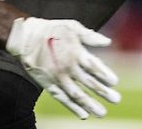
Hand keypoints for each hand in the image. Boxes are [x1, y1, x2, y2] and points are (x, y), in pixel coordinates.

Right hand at [5, 17, 120, 118]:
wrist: (25, 37)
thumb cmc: (52, 29)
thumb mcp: (72, 26)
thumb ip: (90, 36)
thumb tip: (108, 41)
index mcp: (75, 52)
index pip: (94, 66)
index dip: (104, 75)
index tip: (114, 82)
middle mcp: (68, 66)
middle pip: (88, 83)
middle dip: (103, 92)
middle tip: (116, 99)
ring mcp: (58, 77)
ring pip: (77, 94)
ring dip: (90, 104)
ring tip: (101, 113)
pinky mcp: (48, 84)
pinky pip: (62, 98)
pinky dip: (73, 107)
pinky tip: (83, 114)